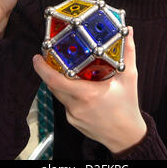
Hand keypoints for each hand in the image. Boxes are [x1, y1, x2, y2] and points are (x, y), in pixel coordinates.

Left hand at [33, 28, 146, 153]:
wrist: (127, 136)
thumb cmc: (127, 106)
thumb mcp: (129, 77)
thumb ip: (128, 52)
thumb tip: (128, 31)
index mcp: (88, 94)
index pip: (56, 80)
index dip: (42, 68)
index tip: (37, 57)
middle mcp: (77, 106)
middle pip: (53, 85)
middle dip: (48, 70)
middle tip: (48, 56)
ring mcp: (73, 115)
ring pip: (58, 94)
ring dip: (58, 81)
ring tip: (62, 68)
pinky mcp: (73, 121)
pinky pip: (65, 102)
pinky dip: (67, 92)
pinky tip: (76, 86)